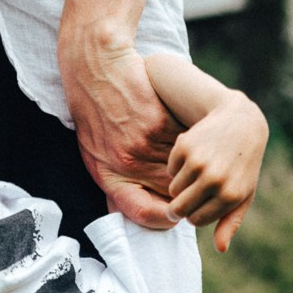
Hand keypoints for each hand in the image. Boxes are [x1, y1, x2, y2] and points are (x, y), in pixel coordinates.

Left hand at [61, 38, 183, 227]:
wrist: (95, 71)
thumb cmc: (93, 118)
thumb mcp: (96, 158)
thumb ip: (117, 186)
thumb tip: (138, 212)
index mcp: (112, 176)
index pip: (144, 213)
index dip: (162, 220)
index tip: (172, 216)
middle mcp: (131, 164)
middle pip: (169, 193)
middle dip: (181, 194)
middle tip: (190, 188)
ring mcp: (147, 143)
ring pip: (181, 169)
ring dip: (191, 169)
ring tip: (199, 165)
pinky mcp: (161, 122)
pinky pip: (184, 144)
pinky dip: (191, 145)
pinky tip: (195, 141)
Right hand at [166, 92, 268, 251]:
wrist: (241, 123)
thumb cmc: (243, 166)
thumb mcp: (243, 195)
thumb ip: (230, 223)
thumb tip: (220, 248)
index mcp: (230, 196)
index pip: (196, 220)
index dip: (197, 214)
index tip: (204, 203)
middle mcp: (214, 180)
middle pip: (179, 209)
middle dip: (181, 206)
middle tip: (190, 195)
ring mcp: (199, 163)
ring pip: (173, 190)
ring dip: (181, 186)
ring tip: (197, 173)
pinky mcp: (186, 147)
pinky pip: (171, 170)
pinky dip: (178, 167)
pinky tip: (194, 156)